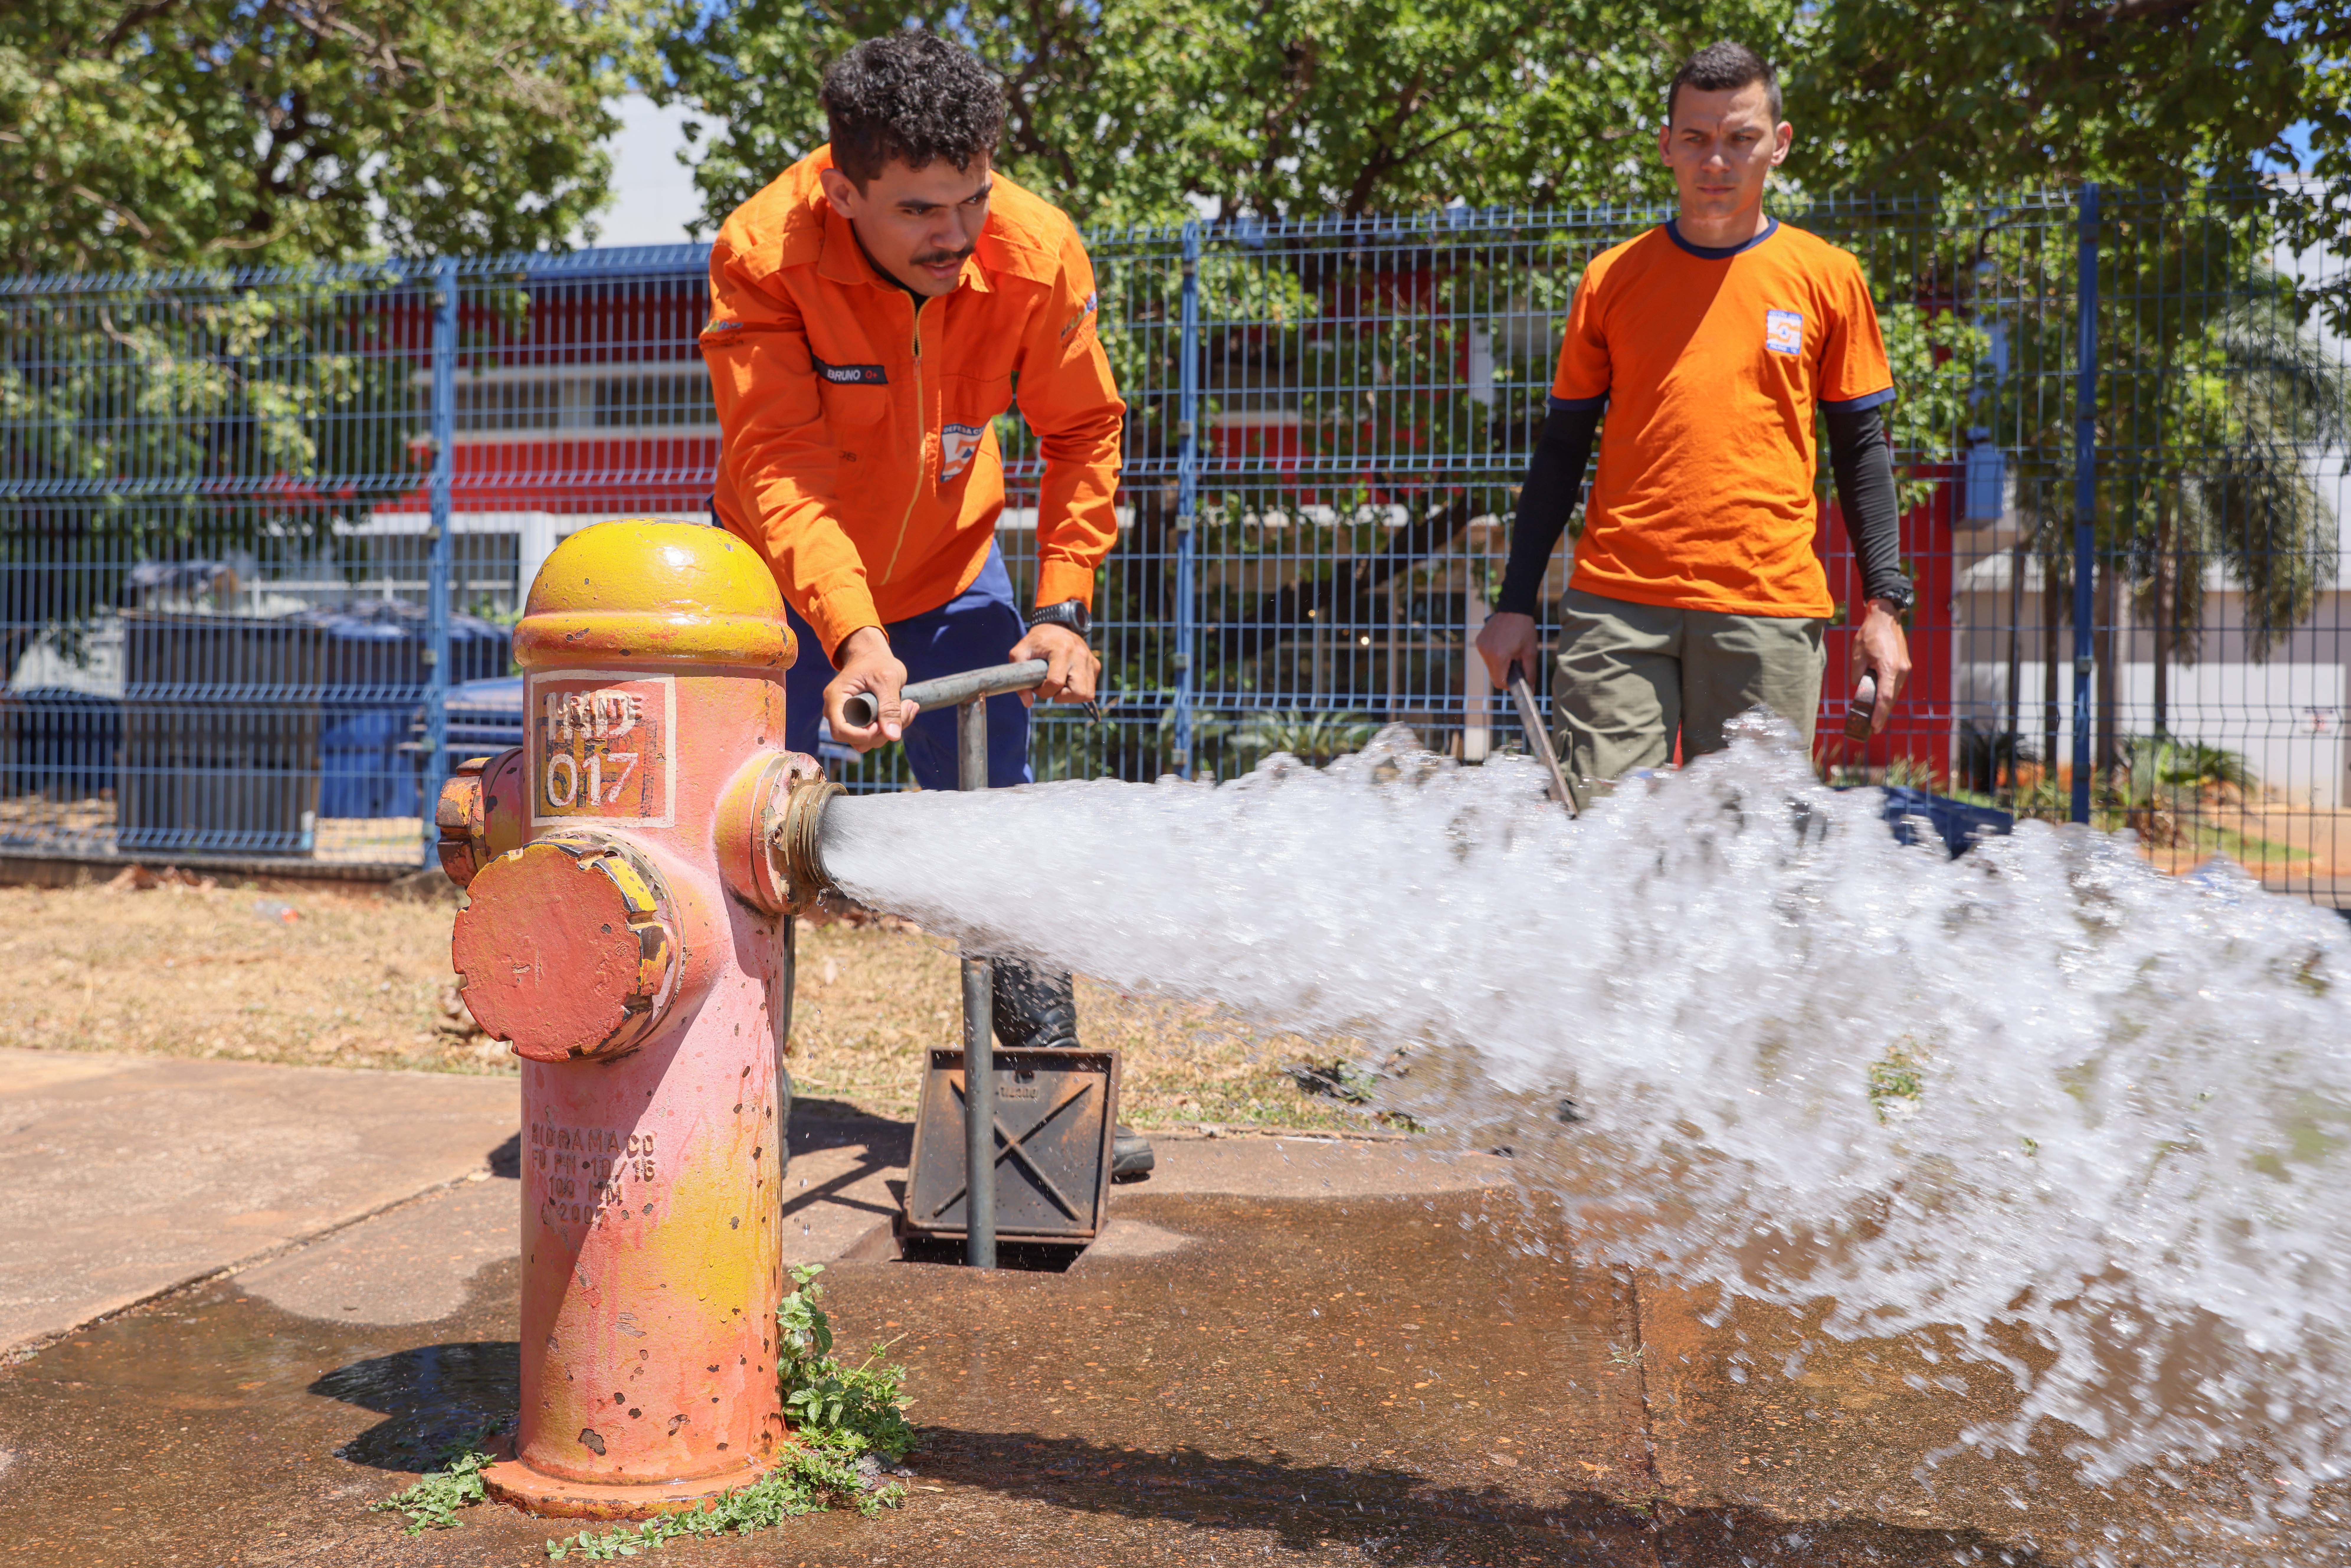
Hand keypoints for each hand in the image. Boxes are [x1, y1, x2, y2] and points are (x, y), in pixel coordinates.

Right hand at [824, 627, 914, 751]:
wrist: (872, 653)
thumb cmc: (877, 661)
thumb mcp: (887, 679)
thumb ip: (890, 707)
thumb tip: (893, 736)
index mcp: (836, 698)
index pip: (841, 731)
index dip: (863, 735)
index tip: (883, 724)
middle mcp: (837, 710)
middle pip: (856, 739)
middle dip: (883, 732)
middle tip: (906, 707)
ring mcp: (847, 716)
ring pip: (867, 740)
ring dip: (891, 730)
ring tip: (908, 705)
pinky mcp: (860, 719)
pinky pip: (874, 733)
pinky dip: (892, 726)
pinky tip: (906, 708)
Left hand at [1009, 621, 1098, 707]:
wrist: (1058, 625)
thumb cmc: (1037, 640)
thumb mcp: (1020, 652)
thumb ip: (1019, 676)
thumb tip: (1027, 703)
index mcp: (1061, 651)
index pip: (1055, 683)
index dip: (1044, 691)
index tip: (1037, 686)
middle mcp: (1079, 656)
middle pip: (1078, 692)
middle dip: (1062, 697)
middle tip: (1052, 689)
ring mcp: (1090, 661)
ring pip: (1087, 694)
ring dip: (1072, 696)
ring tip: (1061, 687)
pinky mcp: (1095, 665)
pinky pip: (1091, 688)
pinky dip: (1079, 690)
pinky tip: (1068, 682)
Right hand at [1475, 611, 1538, 689]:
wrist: (1514, 608)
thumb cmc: (1524, 629)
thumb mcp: (1530, 652)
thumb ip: (1530, 673)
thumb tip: (1531, 689)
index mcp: (1499, 657)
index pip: (1499, 683)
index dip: (1509, 684)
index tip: (1517, 677)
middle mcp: (1486, 653)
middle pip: (1494, 675)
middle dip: (1505, 673)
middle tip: (1515, 662)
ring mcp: (1481, 646)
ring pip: (1490, 666)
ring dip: (1499, 664)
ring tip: (1509, 651)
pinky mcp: (1479, 640)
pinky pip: (1486, 655)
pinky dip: (1494, 655)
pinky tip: (1503, 644)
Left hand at [1850, 598, 1911, 737]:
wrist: (1885, 617)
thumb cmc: (1870, 634)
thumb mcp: (1857, 655)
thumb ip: (1857, 674)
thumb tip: (1859, 687)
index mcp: (1889, 668)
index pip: (1884, 698)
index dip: (1880, 714)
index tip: (1875, 727)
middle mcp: (1901, 670)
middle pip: (1891, 698)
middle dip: (1882, 713)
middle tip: (1873, 727)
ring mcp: (1905, 668)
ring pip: (1895, 692)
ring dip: (1885, 704)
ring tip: (1875, 717)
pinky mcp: (1904, 665)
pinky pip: (1896, 684)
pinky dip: (1888, 693)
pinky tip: (1880, 700)